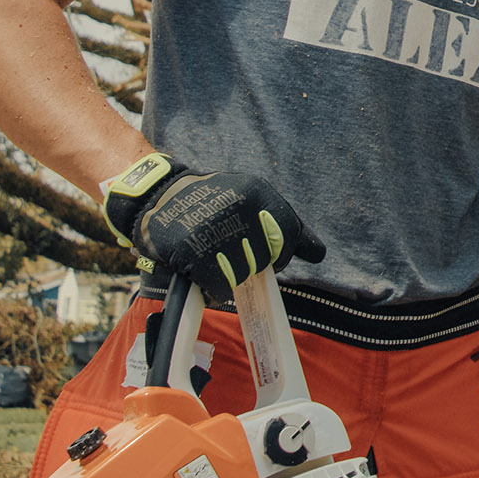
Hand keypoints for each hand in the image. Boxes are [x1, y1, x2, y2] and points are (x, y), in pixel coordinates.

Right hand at [126, 170, 326, 300]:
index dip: (283, 252)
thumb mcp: (251, 200)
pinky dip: (214, 285)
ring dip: (232, 273)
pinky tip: (203, 268)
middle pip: (266, 259)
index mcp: (258, 191)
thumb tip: (320, 254)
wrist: (159, 196)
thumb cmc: (214, 203)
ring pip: (244, 274)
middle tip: (233, 250)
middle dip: (253, 262)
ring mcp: (216, 229)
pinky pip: (221, 285)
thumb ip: (283, 225)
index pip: (289, 234)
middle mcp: (239, 206)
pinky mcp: (193, 251)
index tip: (274, 257)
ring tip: (215, 255)